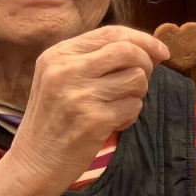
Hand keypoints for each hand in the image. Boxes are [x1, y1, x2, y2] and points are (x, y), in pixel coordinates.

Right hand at [5, 26, 168, 194]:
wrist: (33, 162)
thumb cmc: (54, 120)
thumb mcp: (60, 79)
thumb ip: (97, 60)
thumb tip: (152, 50)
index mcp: (58, 54)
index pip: (111, 33)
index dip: (143, 40)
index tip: (161, 51)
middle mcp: (66, 70)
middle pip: (128, 51)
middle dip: (146, 64)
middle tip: (140, 82)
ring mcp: (79, 94)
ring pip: (136, 78)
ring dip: (137, 93)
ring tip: (119, 106)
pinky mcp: (94, 119)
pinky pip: (134, 106)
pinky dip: (131, 115)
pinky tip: (113, 123)